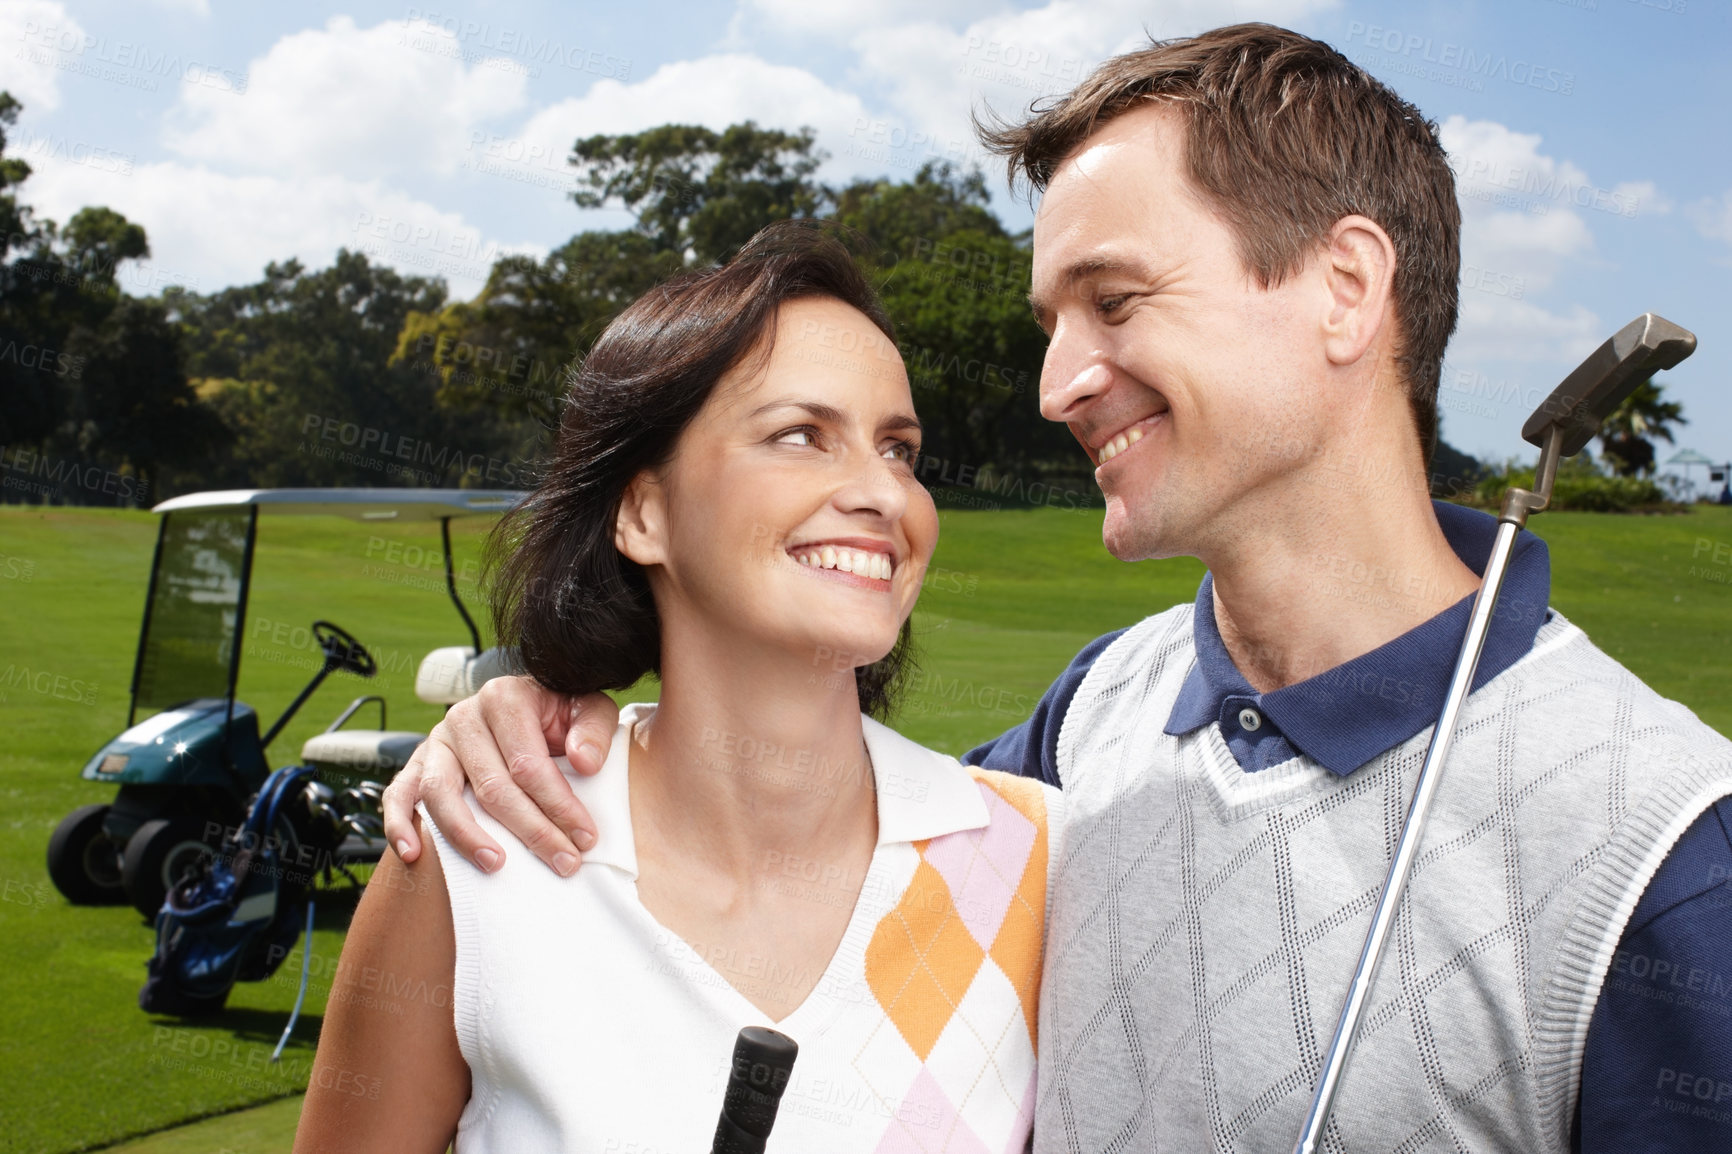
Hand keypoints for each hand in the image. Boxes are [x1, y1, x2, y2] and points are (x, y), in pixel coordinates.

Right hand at [382, 676, 621, 875]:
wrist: (526, 705)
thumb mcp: (587, 707)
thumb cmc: (559, 713)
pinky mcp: (418, 764)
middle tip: (564, 862)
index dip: (559, 806)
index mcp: (505, 698)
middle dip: (531, 831)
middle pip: (492, 786)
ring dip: (467, 836)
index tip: (585, 837)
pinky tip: (414, 854)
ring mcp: (436, 742)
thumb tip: (584, 762)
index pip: (529, 764)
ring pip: (442, 794)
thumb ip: (593, 729)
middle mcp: (464, 717)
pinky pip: (400, 794)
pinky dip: (400, 825)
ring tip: (496, 865)